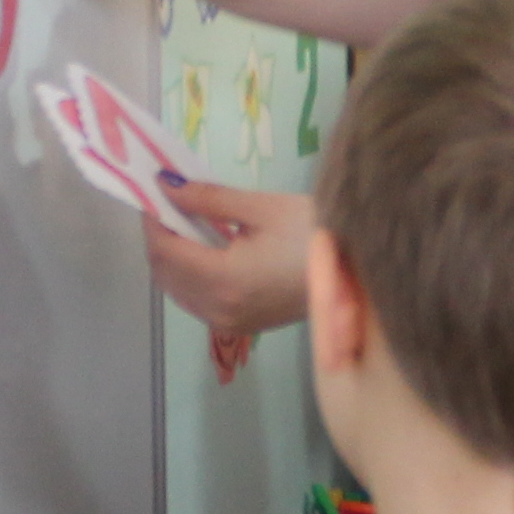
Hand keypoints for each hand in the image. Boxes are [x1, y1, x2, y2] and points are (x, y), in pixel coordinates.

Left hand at [144, 182, 312, 337]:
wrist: (360, 271)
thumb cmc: (315, 232)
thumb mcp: (261, 207)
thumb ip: (208, 199)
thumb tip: (169, 187)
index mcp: (225, 281)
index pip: (166, 251)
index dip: (153, 221)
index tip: (154, 191)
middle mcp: (220, 311)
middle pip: (165, 275)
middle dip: (159, 238)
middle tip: (167, 204)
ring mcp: (231, 324)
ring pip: (178, 292)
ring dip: (172, 260)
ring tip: (184, 224)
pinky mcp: (243, 326)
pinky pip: (197, 302)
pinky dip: (189, 277)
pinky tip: (203, 250)